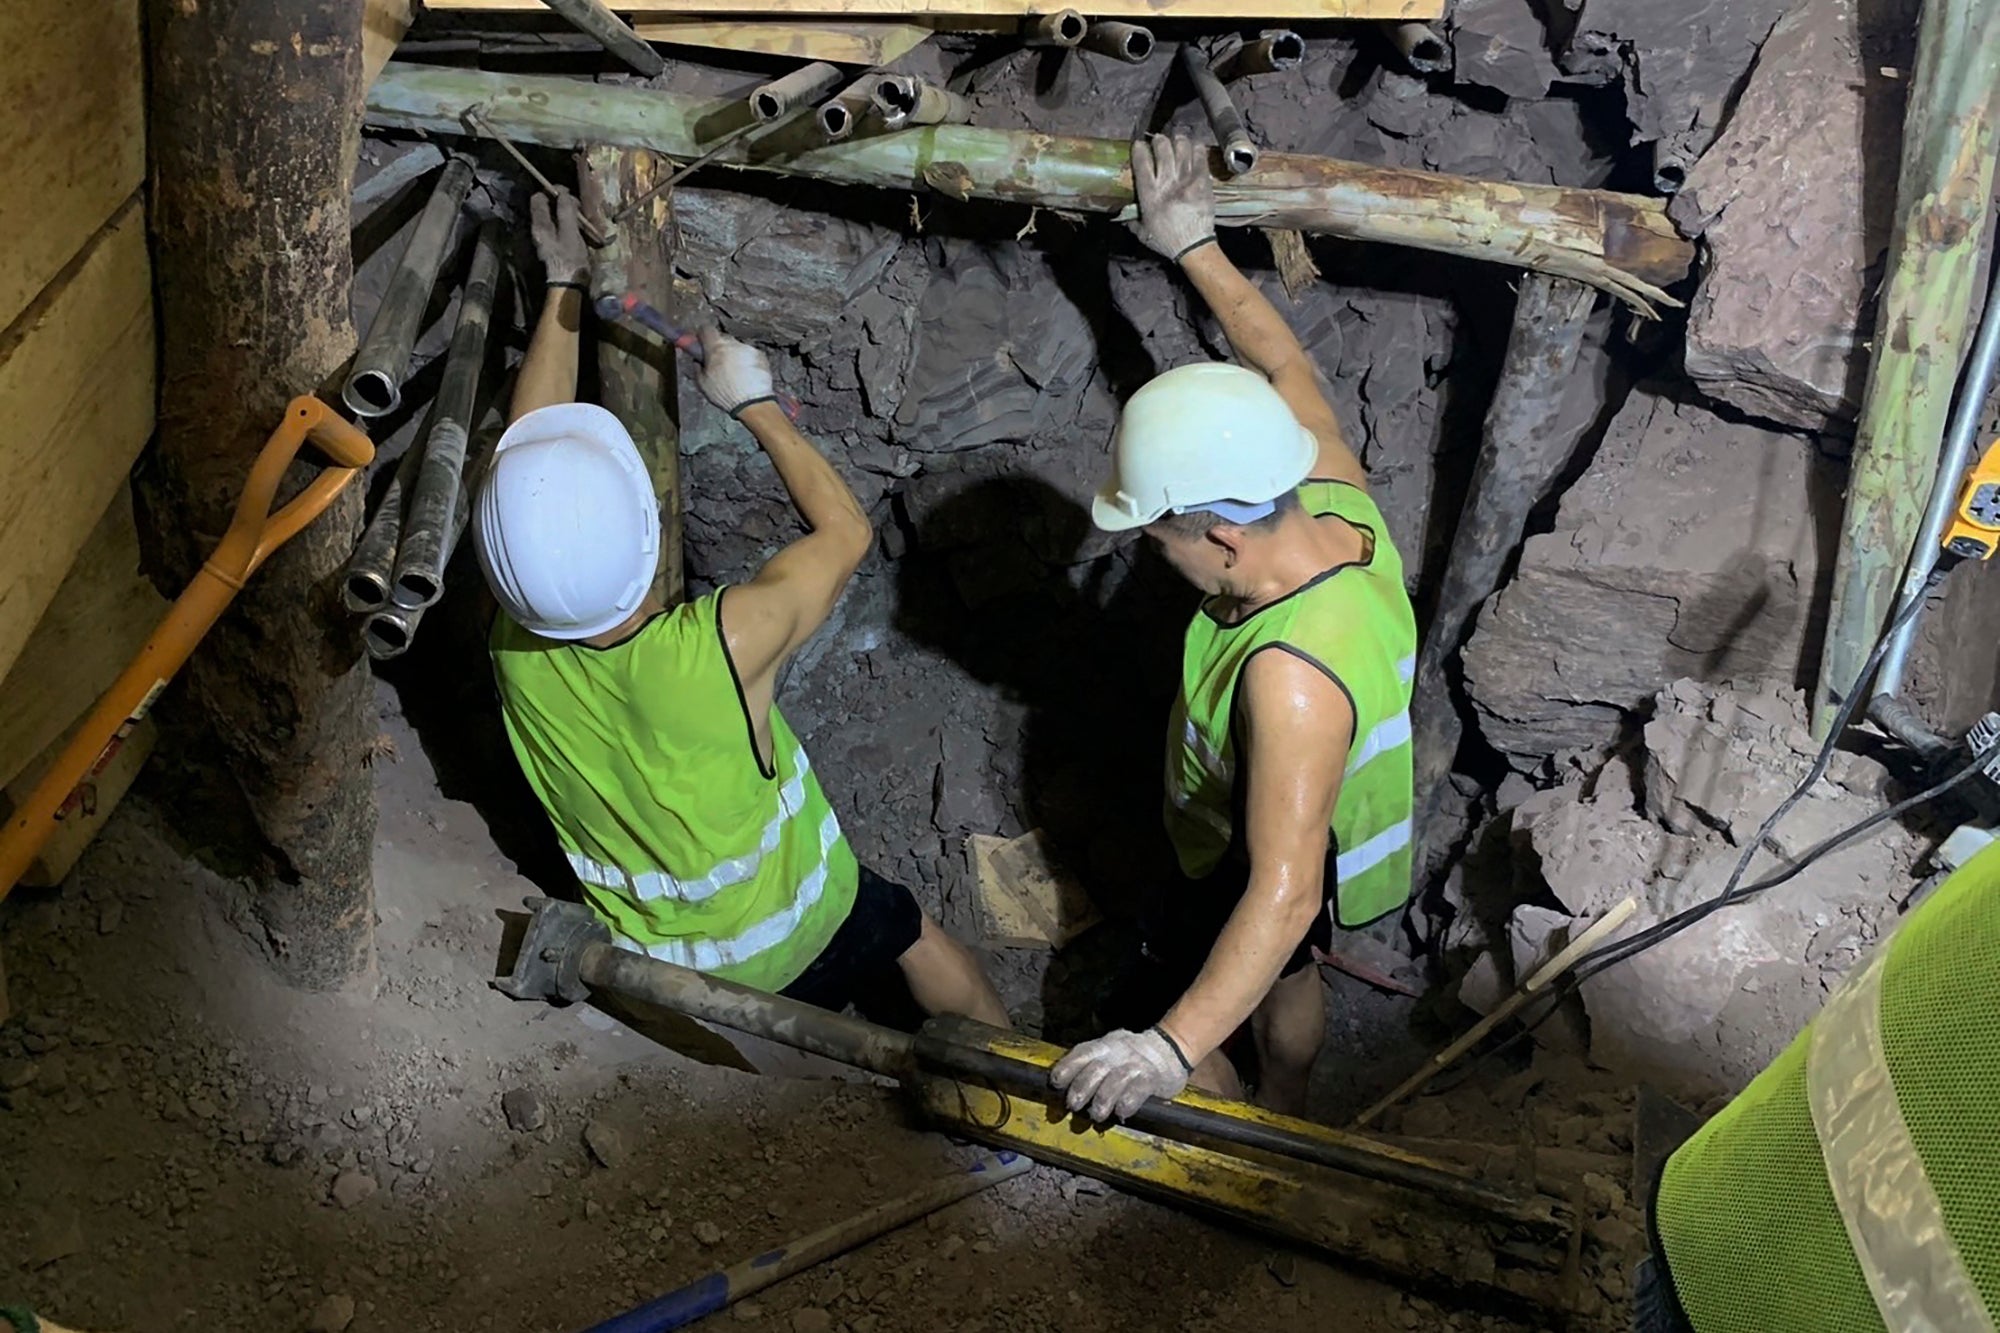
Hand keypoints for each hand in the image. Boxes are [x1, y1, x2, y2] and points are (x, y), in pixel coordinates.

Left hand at [530, 187, 588, 286]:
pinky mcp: (553, 245)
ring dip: (567, 215)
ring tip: (581, 220)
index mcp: (539, 225)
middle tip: (578, 209)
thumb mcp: (570, 232)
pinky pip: (559, 228)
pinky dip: (568, 225)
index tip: (569, 196)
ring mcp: (545, 238)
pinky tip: (579, 231)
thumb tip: (563, 192)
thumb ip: (566, 211)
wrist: (569, 285)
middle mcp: (538, 229)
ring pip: (553, 217)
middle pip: (546, 206)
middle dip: (562, 203)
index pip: (538, 197)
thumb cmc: (570, 259)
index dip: (552, 192)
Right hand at [698, 328, 776, 416]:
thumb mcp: (702, 383)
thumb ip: (698, 367)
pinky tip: (745, 376)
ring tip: (734, 374)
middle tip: (717, 363)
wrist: (752, 402)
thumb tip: (697, 361)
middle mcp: (733, 344)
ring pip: (737, 347)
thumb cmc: (726, 394)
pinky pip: (750, 355)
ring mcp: (748, 349)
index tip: (701, 342)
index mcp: (716, 348)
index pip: (706, 329)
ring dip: (734, 356)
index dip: (702, 335)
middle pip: (723, 339)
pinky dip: (747, 362)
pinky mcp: (760, 356)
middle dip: (719, 348)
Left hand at [1049, 1026, 1190, 1122]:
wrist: (1170, 1050)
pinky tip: (1122, 1112)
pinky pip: (1139, 1089)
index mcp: (1104, 1046)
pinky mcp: (1152, 1078)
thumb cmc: (1132, 1059)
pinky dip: (1128, 1101)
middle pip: (1096, 1068)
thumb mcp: (1110, 1054)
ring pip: (1116, 1079)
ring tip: (1097, 1115)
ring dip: (1103, 1099)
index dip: (1067, 1068)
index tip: (1056, 1083)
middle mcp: (1118, 1052)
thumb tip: (1063, 1089)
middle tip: (1073, 1105)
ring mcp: (1136, 1064)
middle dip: (1082, 1087)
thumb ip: (1090, 1068)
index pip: (1081, 1053)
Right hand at [1128, 134, 1216, 261]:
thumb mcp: (1142, 233)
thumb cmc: (1166, 240)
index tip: (1139, 144)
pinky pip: (1200, 157)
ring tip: (1177, 139)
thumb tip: (1122, 214)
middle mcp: (1167, 183)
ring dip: (1178, 140)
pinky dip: (1196, 148)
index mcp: (1150, 194)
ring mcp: (1187, 180)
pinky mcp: (1203, 182)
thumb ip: (1131, 220)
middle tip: (1159, 140)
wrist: (1194, 246)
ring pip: (1182, 148)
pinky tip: (1194, 146)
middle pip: (1163, 149)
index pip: (1141, 163)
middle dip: (1159, 140)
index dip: (1139, 149)